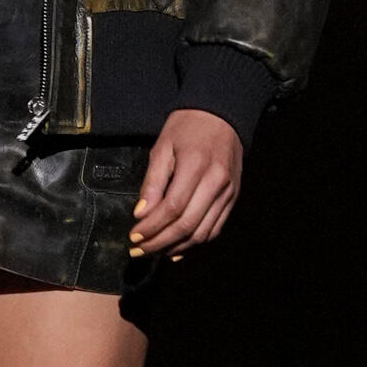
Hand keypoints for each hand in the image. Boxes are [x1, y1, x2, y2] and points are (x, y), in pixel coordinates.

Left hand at [130, 109, 243, 261]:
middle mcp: (217, 182)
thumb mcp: (163, 147)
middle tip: (139, 250)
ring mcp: (228, 192)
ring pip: (202, 233)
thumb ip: (152, 182)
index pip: (173, 208)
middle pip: (187, 225)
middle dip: (160, 243)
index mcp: (196, 166)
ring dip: (176, 247)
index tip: (134, 237)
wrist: (222, 115)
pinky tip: (177, 249)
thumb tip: (141, 215)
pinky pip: (215, 228)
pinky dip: (195, 243)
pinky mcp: (233, 198)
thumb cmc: (187, 127)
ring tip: (155, 251)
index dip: (152, 227)